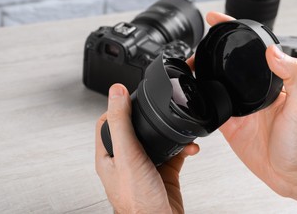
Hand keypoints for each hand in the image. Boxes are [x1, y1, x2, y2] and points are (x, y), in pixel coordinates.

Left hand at [95, 84, 198, 213]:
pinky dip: (183, 147)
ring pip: (156, 138)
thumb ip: (121, 123)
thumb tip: (115, 92)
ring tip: (178, 128)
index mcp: (109, 154)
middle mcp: (125, 159)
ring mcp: (145, 165)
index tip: (130, 95)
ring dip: (169, 131)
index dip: (117, 106)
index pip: (107, 122)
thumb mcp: (127, 155)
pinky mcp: (163, 172)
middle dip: (149, 117)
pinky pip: (174, 152)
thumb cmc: (138, 202)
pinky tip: (189, 147)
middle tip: (159, 108)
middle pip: (134, 127)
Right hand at [188, 12, 296, 196]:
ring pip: (215, 83)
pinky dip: (199, 99)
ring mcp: (239, 106)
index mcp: (270, 80)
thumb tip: (274, 51)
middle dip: (209, 50)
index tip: (215, 18)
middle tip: (195, 45)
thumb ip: (294, 76)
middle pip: (227, 63)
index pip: (250, 48)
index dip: (232, 29)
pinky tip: (191, 94)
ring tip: (186, 65)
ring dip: (200, 72)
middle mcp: (252, 90)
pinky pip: (210, 107)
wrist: (291, 174)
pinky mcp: (229, 123)